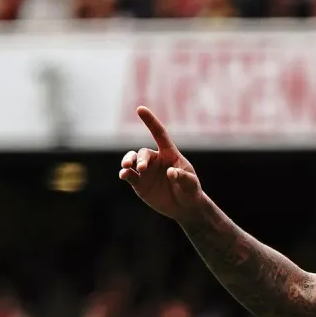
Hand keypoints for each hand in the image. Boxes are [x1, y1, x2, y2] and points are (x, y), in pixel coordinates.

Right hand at [119, 106, 202, 221]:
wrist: (185, 208)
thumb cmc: (191, 191)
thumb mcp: (191, 184)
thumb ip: (183, 177)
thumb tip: (171, 173)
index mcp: (169, 154)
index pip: (159, 134)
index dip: (150, 121)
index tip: (140, 109)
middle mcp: (155, 160)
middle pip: (143, 153)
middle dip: (141, 159)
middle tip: (142, 168)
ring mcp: (146, 172)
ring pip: (132, 160)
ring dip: (128, 161)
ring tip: (127, 167)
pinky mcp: (139, 183)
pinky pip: (129, 175)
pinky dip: (125, 174)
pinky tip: (124, 175)